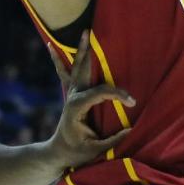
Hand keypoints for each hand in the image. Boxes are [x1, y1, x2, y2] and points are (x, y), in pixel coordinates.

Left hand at [47, 32, 135, 167]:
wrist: (58, 153)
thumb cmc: (77, 152)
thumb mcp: (96, 149)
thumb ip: (113, 139)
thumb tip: (131, 129)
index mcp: (77, 107)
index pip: (100, 92)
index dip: (117, 94)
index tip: (132, 101)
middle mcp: (73, 96)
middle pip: (83, 70)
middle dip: (88, 52)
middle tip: (90, 32)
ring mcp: (71, 93)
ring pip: (75, 67)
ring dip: (80, 49)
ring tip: (82, 32)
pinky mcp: (72, 94)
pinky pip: (64, 72)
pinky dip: (58, 59)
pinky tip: (51, 45)